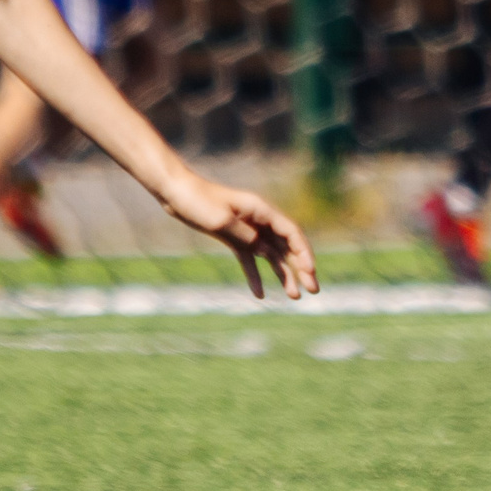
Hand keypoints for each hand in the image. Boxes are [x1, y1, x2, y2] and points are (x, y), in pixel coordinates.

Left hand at [156, 174, 318, 300]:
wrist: (176, 192)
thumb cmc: (198, 201)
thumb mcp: (221, 221)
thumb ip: (246, 237)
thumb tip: (267, 253)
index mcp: (260, 210)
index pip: (291, 233)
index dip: (304, 253)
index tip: (310, 272)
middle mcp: (259, 219)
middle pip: (287, 246)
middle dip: (302, 268)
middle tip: (314, 290)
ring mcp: (247, 229)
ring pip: (272, 255)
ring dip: (284, 275)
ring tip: (295, 297)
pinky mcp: (233, 237)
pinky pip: (250, 259)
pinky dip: (256, 276)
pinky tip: (259, 295)